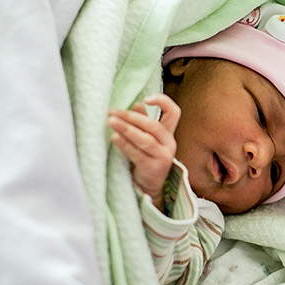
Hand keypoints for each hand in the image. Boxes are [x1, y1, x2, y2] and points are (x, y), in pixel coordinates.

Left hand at [108, 94, 179, 210]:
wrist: (149, 186)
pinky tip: (114, 137)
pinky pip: (137, 154)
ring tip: (111, 121)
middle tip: (113, 112)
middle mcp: (169, 144)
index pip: (174, 112)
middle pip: (153, 126)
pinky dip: (125, 144)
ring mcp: (163, 157)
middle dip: (131, 117)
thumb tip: (137, 104)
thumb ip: (143, 122)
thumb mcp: (146, 139)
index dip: (162, 102)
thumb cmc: (145, 158)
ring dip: (126, 129)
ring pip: (145, 139)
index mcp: (168, 133)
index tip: (145, 98)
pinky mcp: (154, 168)